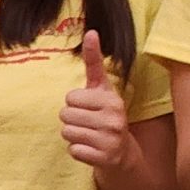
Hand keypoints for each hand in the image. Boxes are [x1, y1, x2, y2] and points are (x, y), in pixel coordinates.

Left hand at [59, 31, 138, 172]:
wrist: (123, 153)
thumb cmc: (106, 115)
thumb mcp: (103, 88)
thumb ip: (94, 62)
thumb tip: (91, 31)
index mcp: (112, 99)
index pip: (71, 97)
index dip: (75, 102)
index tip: (89, 106)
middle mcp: (114, 118)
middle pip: (65, 115)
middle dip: (71, 120)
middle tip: (88, 123)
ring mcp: (110, 139)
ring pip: (66, 133)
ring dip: (73, 135)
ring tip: (89, 135)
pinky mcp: (104, 157)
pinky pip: (73, 150)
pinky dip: (78, 151)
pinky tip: (91, 149)